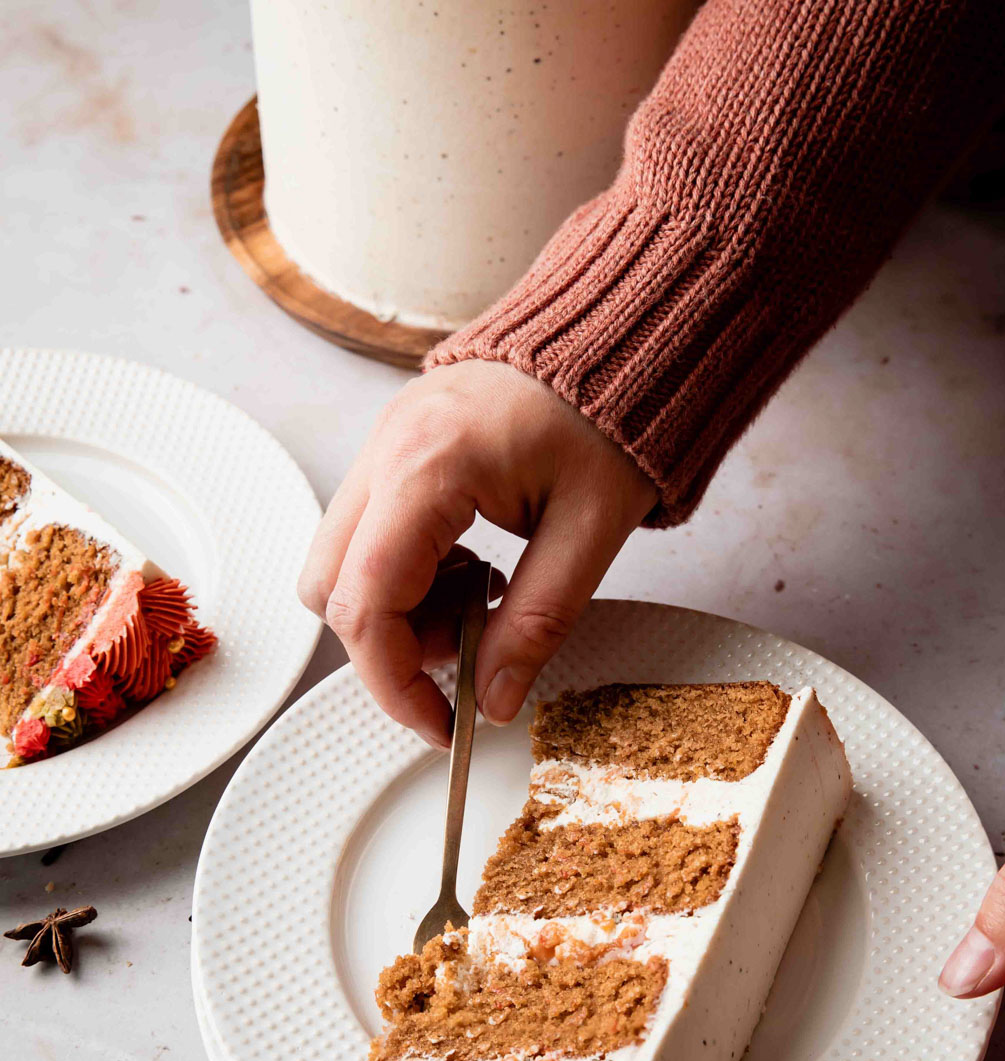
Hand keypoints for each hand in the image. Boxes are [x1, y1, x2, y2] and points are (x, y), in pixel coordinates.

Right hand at [298, 360, 657, 746]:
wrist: (616, 336)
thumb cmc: (610, 418)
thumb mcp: (590, 535)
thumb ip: (536, 625)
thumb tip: (491, 702)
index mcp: (427, 467)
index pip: (365, 602)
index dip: (393, 682)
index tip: (439, 723)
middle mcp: (383, 453)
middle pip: (330, 589)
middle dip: (389, 648)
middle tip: (466, 660)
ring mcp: (380, 448)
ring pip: (340, 566)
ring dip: (398, 613)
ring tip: (482, 602)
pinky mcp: (393, 453)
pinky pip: (368, 537)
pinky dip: (408, 577)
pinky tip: (472, 569)